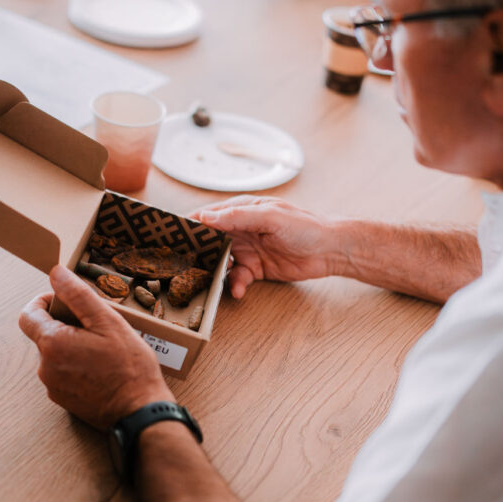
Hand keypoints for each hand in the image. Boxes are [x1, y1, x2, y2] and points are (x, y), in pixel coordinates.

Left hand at [18, 265, 171, 430]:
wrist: (139, 412)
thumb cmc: (129, 367)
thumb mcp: (108, 322)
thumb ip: (78, 295)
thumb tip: (56, 273)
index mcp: (52, 344)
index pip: (28, 315)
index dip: (43, 301)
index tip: (63, 299)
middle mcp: (45, 367)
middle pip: (44, 334)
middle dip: (66, 324)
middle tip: (97, 325)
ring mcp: (53, 387)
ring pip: (55, 354)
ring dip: (73, 345)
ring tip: (104, 348)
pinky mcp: (63, 401)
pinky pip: (63, 374)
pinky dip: (77, 366)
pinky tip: (102, 368)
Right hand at [192, 196, 337, 298]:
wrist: (330, 251)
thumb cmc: (305, 226)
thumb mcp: (271, 216)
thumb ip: (238, 216)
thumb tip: (206, 217)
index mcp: (241, 210)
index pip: (208, 215)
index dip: (190, 225)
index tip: (172, 237)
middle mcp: (240, 229)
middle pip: (209, 241)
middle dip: (197, 253)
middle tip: (183, 266)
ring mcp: (247, 250)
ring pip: (220, 262)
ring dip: (215, 272)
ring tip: (208, 283)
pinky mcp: (256, 269)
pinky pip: (237, 278)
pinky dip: (234, 285)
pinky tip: (237, 291)